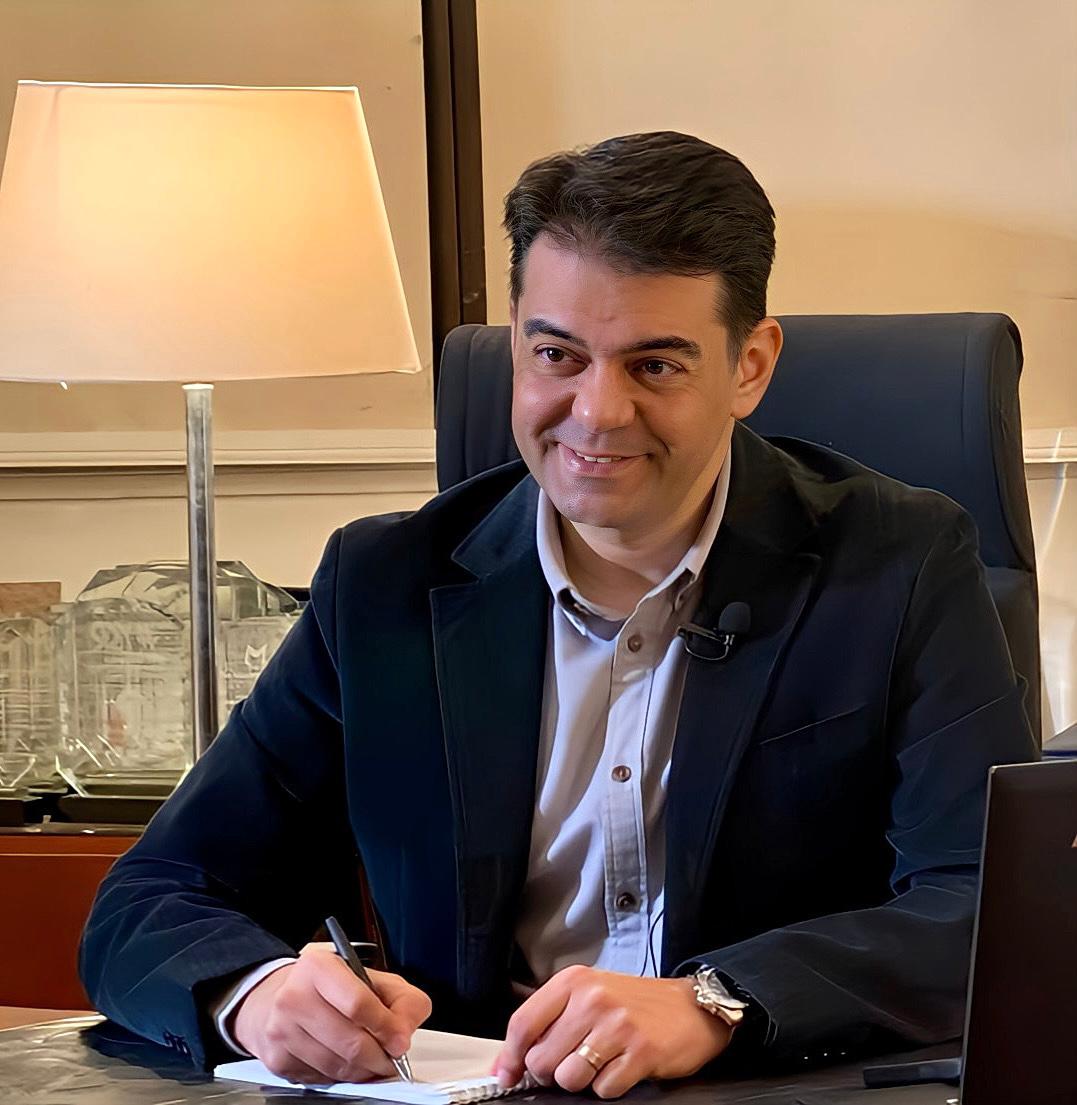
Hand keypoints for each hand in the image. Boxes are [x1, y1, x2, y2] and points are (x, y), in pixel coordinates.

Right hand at [231, 942, 431, 1084]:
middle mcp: (294, 996)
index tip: (399, 1041)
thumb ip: (401, 1000)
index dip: (386, 1027)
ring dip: (363, 1070)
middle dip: (379, 1056)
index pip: (358, 1004)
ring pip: (337, 1066)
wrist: (279, 998)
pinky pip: (322, 1079)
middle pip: (350, 1042)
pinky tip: (345, 1061)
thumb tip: (402, 1035)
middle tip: (390, 1057)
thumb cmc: (331, 987)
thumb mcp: (373, 978)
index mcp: (318, 967)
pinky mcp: (278, 1059)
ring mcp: (282, 1030)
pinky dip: (341, 1076)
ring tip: (371, 1059)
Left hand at [494, 966, 731, 1098]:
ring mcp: (616, 1025)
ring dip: (581, 1082)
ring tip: (600, 1063)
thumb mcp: (589, 995)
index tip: (507, 1075)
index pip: (523, 1023)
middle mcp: (592, 998)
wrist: (690, 1006)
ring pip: (568, 1078)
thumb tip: (508, 1063)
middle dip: (552, 1073)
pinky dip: (610, 1087)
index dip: (510, 1057)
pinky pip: (603, 1090)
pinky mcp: (640, 1051)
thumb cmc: (635, 1003)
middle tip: (574, 1062)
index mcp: (574, 981)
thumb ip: (550, 1022)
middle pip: (542, 1059)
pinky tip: (623, 1067)